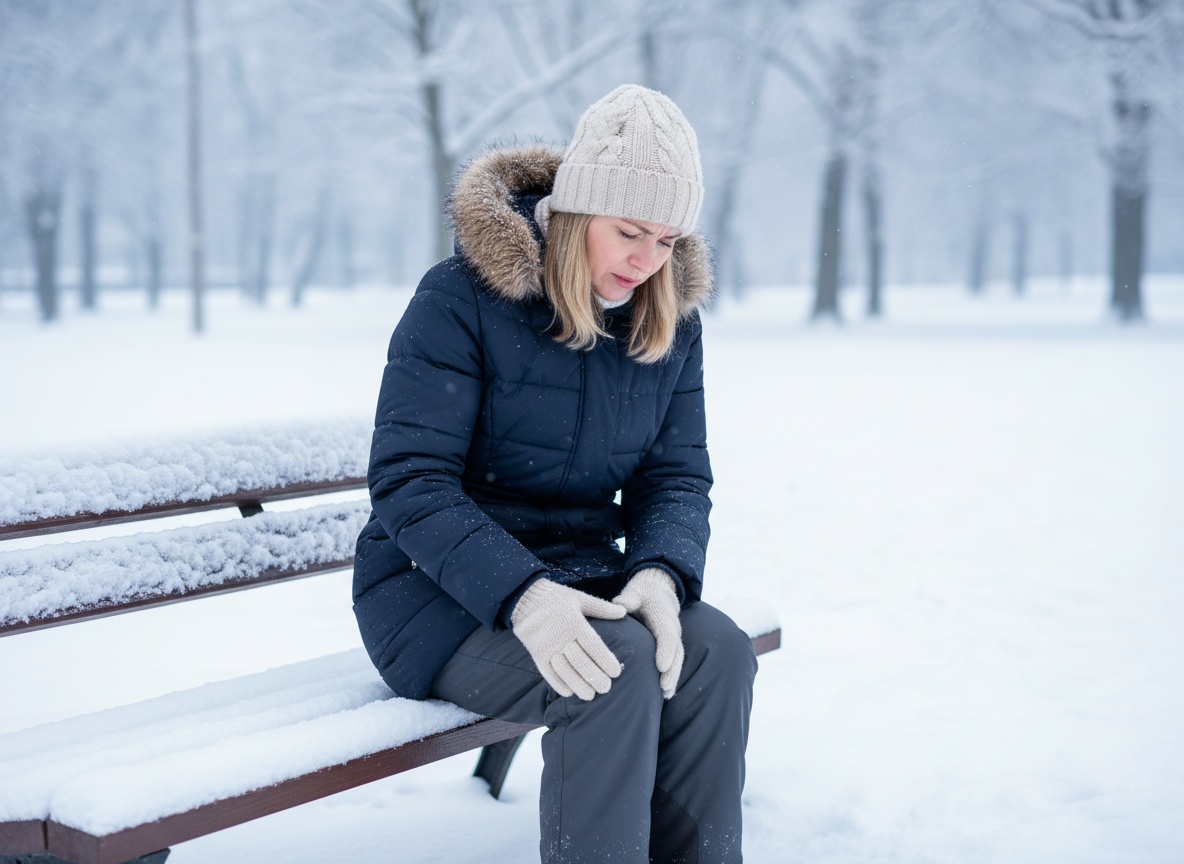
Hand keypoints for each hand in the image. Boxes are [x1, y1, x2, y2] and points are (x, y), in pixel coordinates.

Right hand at [510, 579, 626, 700]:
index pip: (593, 646)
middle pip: (580, 662)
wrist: (523, 598)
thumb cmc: (555, 597)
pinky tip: (568, 693)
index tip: (616, 672)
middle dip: (594, 677)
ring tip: (590, 696)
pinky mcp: (536, 653)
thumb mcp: (579, 598)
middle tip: (606, 689)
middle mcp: (560, 636)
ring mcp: (547, 647)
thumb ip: (601, 608)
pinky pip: (547, 672)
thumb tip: (624, 612)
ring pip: (564, 670)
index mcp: (574, 622)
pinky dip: (558, 684)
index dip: (605, 661)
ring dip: (578, 685)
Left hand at [613, 568, 683, 698]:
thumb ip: (628, 598)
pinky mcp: (671, 646)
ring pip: (678, 660)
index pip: (667, 635)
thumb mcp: (635, 592)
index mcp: (663, 617)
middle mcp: (672, 629)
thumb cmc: (642, 593)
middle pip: (676, 652)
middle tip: (664, 687)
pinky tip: (665, 694)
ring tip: (666, 695)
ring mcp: (674, 638)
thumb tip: (618, 604)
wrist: (657, 591)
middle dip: (672, 670)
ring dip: (673, 677)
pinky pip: (674, 662)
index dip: (666, 650)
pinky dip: (672, 677)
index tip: (661, 666)